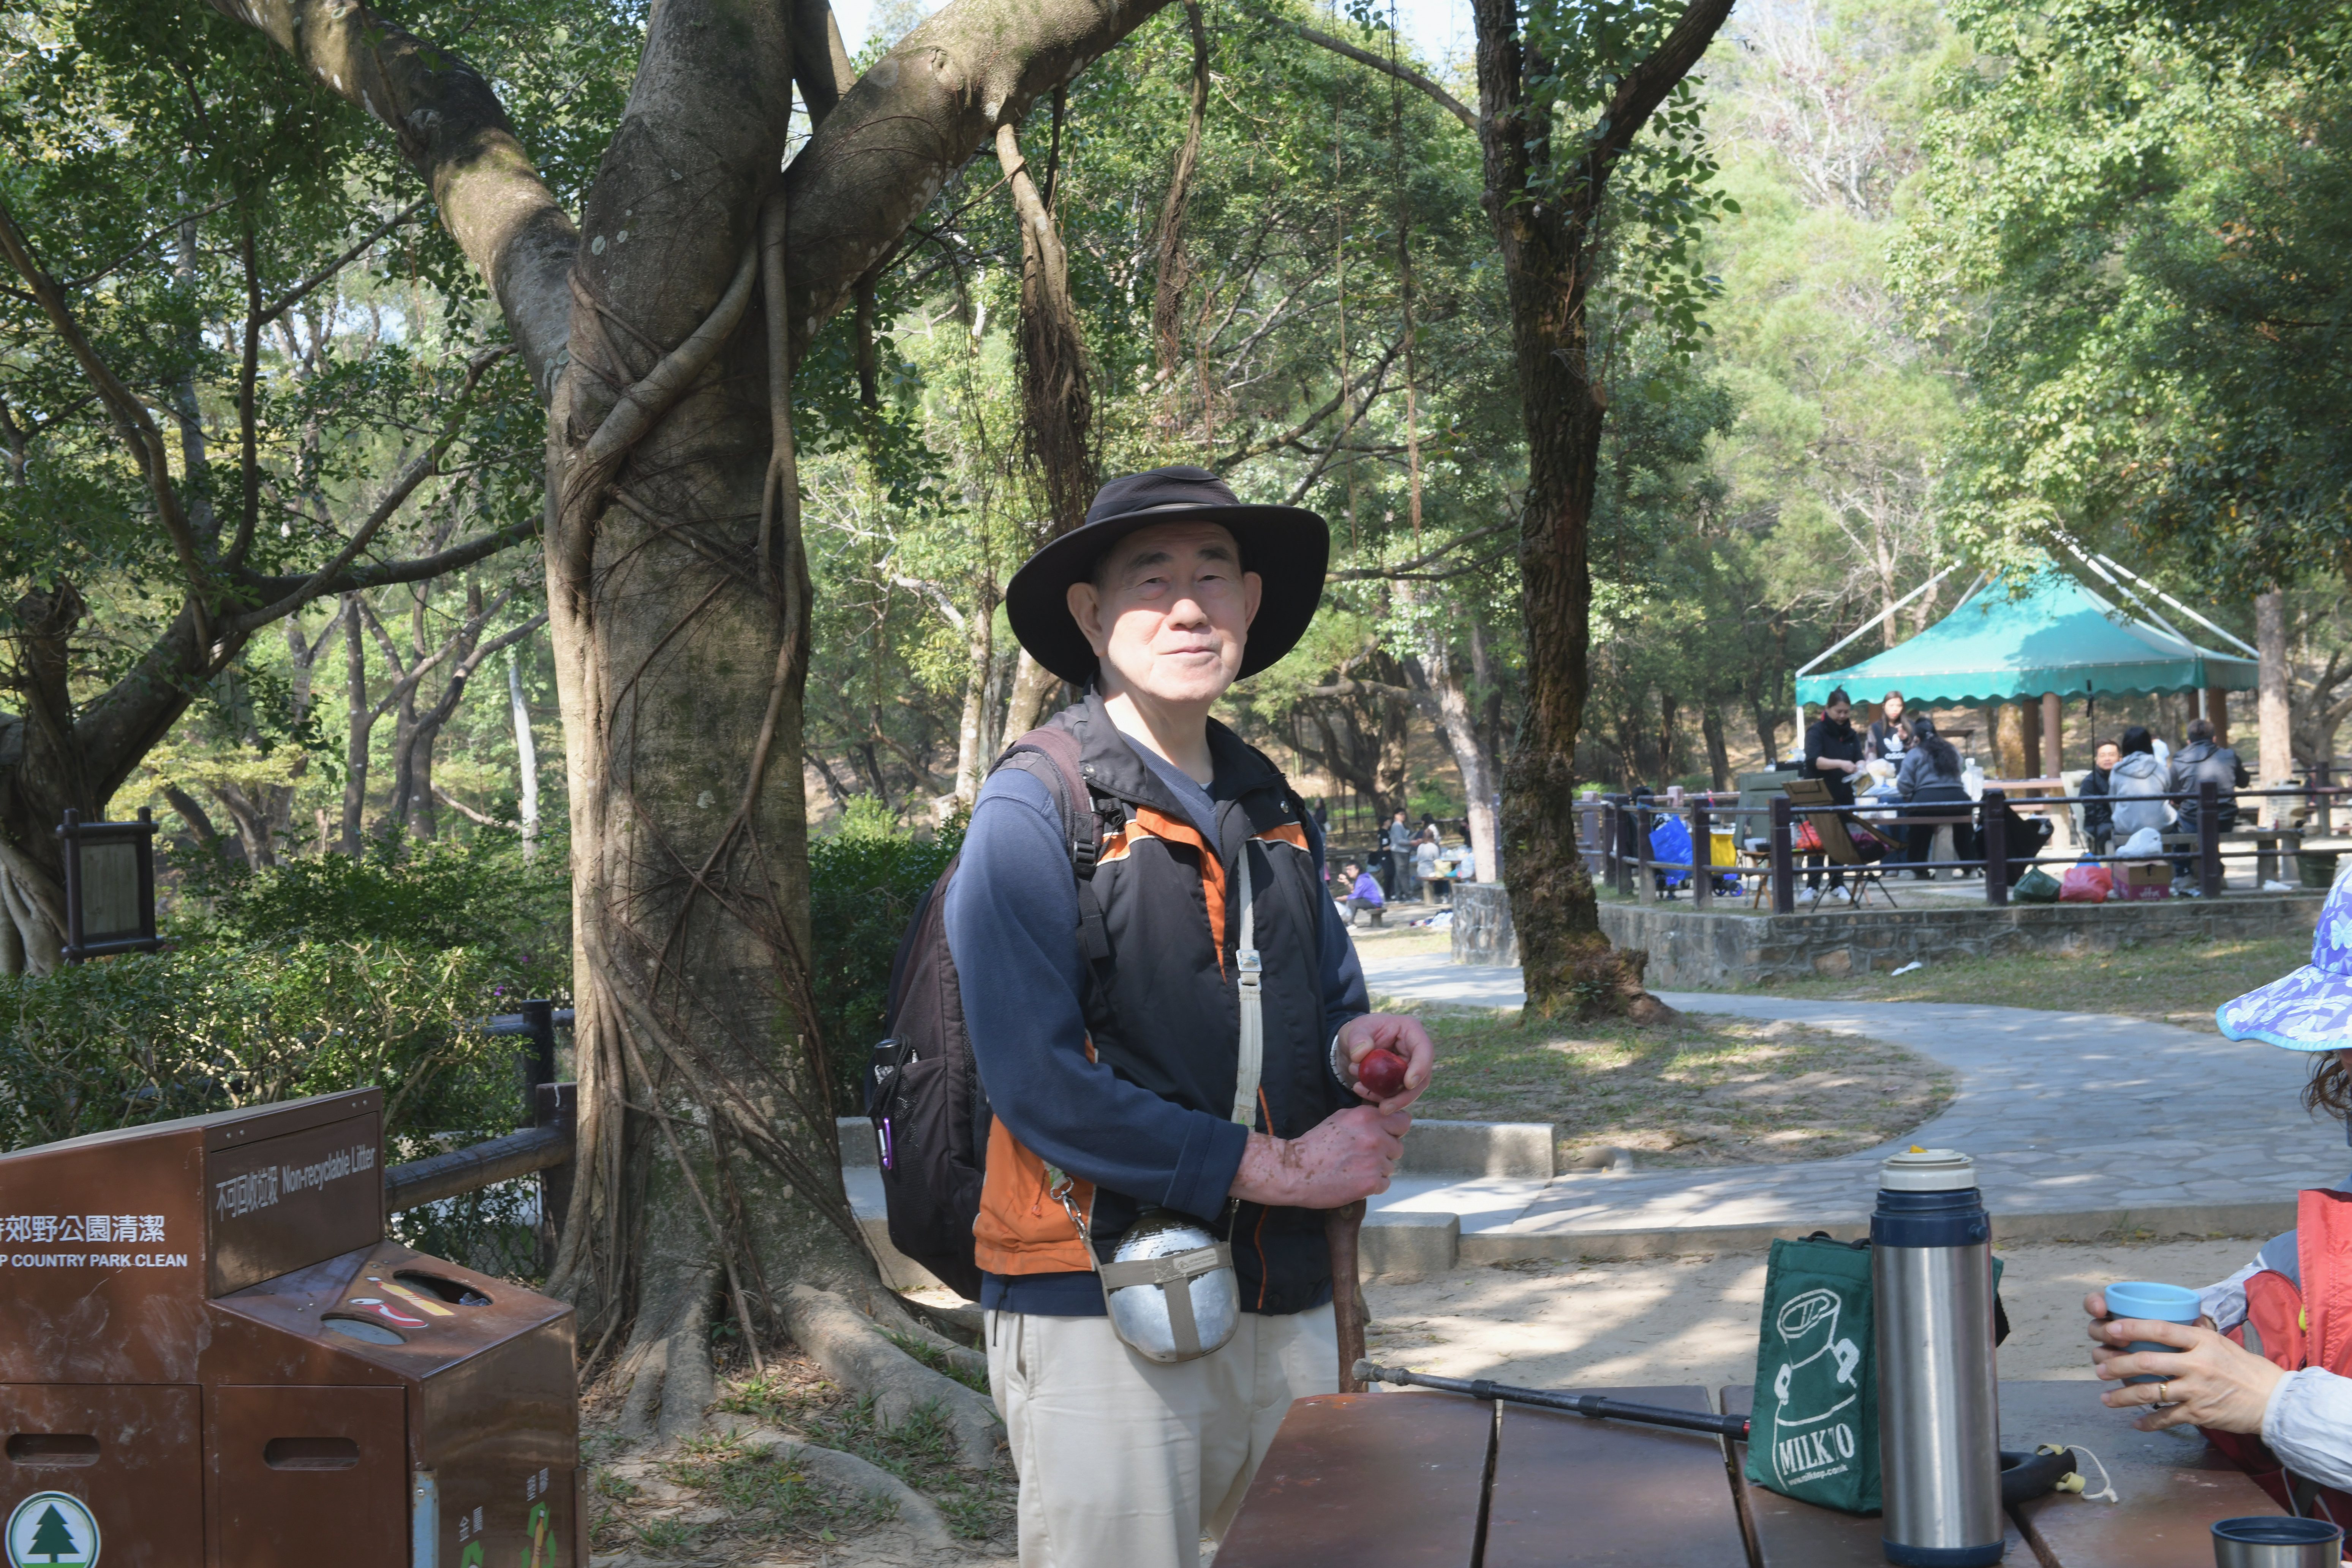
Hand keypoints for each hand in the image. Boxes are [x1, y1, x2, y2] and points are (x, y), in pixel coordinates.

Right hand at [1230, 1104, 1411, 1208]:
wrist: (1295, 1170)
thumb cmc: (1315, 1143)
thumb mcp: (1340, 1118)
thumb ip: (1365, 1117)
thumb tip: (1383, 1119)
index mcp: (1368, 1118)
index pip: (1403, 1121)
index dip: (1394, 1130)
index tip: (1385, 1136)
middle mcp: (1375, 1137)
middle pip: (1398, 1147)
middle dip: (1385, 1152)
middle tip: (1364, 1156)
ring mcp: (1375, 1161)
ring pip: (1390, 1166)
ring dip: (1377, 1169)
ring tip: (1355, 1168)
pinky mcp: (1371, 1183)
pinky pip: (1384, 1184)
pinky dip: (1373, 1185)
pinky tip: (1355, 1180)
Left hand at [1337, 1012, 1435, 1112]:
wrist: (1353, 1044)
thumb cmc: (1359, 1031)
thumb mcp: (1354, 1030)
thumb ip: (1357, 1039)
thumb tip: (1360, 1054)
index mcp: (1410, 1030)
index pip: (1424, 1050)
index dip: (1421, 1068)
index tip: (1408, 1084)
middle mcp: (1414, 1050)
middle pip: (1422, 1077)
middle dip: (1405, 1096)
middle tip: (1385, 1108)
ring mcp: (1409, 1066)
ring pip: (1411, 1090)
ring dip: (1390, 1099)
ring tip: (1362, 1092)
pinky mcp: (1400, 1080)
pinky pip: (1397, 1094)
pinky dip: (1380, 1097)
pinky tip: (1361, 1091)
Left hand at [2086, 1307, 2280, 1434]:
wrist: (2273, 1400)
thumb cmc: (2245, 1368)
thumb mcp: (2219, 1342)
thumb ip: (2192, 1334)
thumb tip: (2167, 1322)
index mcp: (2201, 1342)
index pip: (2160, 1330)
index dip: (2132, 1328)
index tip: (2110, 1330)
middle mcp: (2197, 1365)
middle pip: (2147, 1362)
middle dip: (2118, 1365)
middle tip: (2099, 1367)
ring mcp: (2197, 1391)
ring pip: (2151, 1393)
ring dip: (2124, 1396)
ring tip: (2106, 1398)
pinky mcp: (2199, 1414)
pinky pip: (2167, 1419)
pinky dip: (2149, 1423)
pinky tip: (2135, 1423)